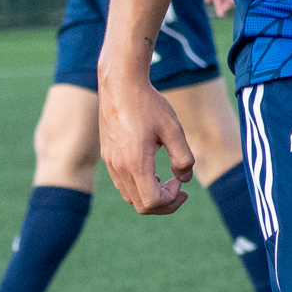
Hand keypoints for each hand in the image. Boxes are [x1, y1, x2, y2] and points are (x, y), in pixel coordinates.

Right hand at [98, 70, 193, 214]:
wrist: (120, 86)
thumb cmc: (148, 105)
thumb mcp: (173, 129)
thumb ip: (183, 157)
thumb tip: (184, 179)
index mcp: (135, 163)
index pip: (152, 202)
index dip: (171, 200)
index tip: (181, 182)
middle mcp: (119, 168)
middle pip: (141, 206)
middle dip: (164, 203)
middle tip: (180, 188)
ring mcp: (111, 164)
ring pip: (130, 197)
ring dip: (150, 195)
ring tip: (166, 179)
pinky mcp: (107, 158)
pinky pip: (123, 184)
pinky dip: (139, 186)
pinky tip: (151, 169)